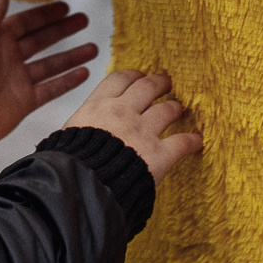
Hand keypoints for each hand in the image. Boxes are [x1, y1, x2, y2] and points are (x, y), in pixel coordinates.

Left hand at [0, 0, 97, 146]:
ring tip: (94, 48)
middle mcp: (10, 58)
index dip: (45, 15)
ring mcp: (19, 81)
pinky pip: (51, 89)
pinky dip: (67, 81)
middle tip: (85, 20)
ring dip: (72, 56)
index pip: (27, 23)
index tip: (66, 7)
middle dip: (63, 31)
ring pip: (51, 65)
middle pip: (42, 41)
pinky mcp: (25, 102)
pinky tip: (85, 73)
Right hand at [63, 68, 200, 184]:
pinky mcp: (159, 155)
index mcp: (98, 106)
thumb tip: (79, 129)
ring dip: (176, 108)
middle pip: (147, 87)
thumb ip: (81, 126)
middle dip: (159, 83)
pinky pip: (182, 142)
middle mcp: (123, 113)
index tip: (138, 76)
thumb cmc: (68, 165)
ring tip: (179, 108)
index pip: (119, 80)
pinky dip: (192, 141)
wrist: (80, 187)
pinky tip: (197, 140)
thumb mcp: (65, 135)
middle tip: (166, 82)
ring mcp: (143, 132)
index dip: (132, 76)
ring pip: (167, 110)